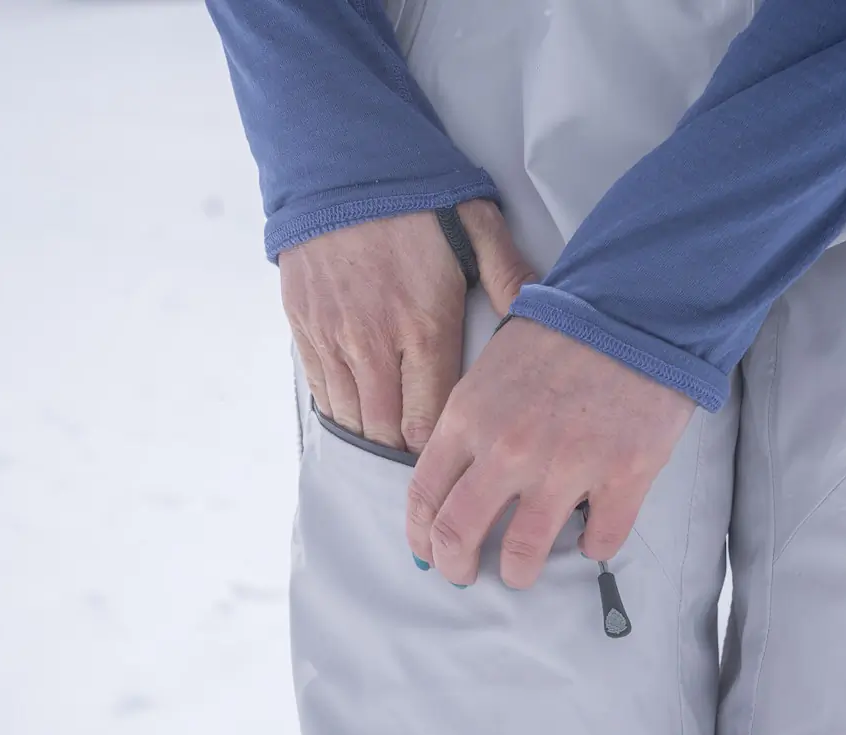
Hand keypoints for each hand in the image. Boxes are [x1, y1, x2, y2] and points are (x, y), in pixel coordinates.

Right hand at [280, 200, 534, 451]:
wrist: (338, 164)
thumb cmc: (413, 196)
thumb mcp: (477, 226)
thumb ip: (509, 277)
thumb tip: (542, 314)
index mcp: (424, 326)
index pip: (430, 420)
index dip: (441, 447)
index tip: (455, 451)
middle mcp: (374, 343)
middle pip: (387, 432)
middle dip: (407, 452)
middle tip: (427, 459)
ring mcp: (333, 338)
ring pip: (352, 420)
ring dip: (373, 436)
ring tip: (395, 442)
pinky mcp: (303, 328)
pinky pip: (321, 394)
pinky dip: (341, 411)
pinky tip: (361, 414)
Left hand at [407, 318, 696, 587]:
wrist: (635, 311)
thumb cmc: (562, 336)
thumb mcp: (490, 370)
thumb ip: (467, 425)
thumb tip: (452, 481)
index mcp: (468, 418)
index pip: (424, 495)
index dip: (421, 535)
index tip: (428, 551)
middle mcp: (508, 449)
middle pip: (459, 534)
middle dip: (455, 568)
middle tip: (464, 576)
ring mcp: (565, 466)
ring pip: (523, 553)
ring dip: (518, 573)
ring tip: (522, 573)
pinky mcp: (622, 476)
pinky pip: (599, 540)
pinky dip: (593, 549)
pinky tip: (590, 540)